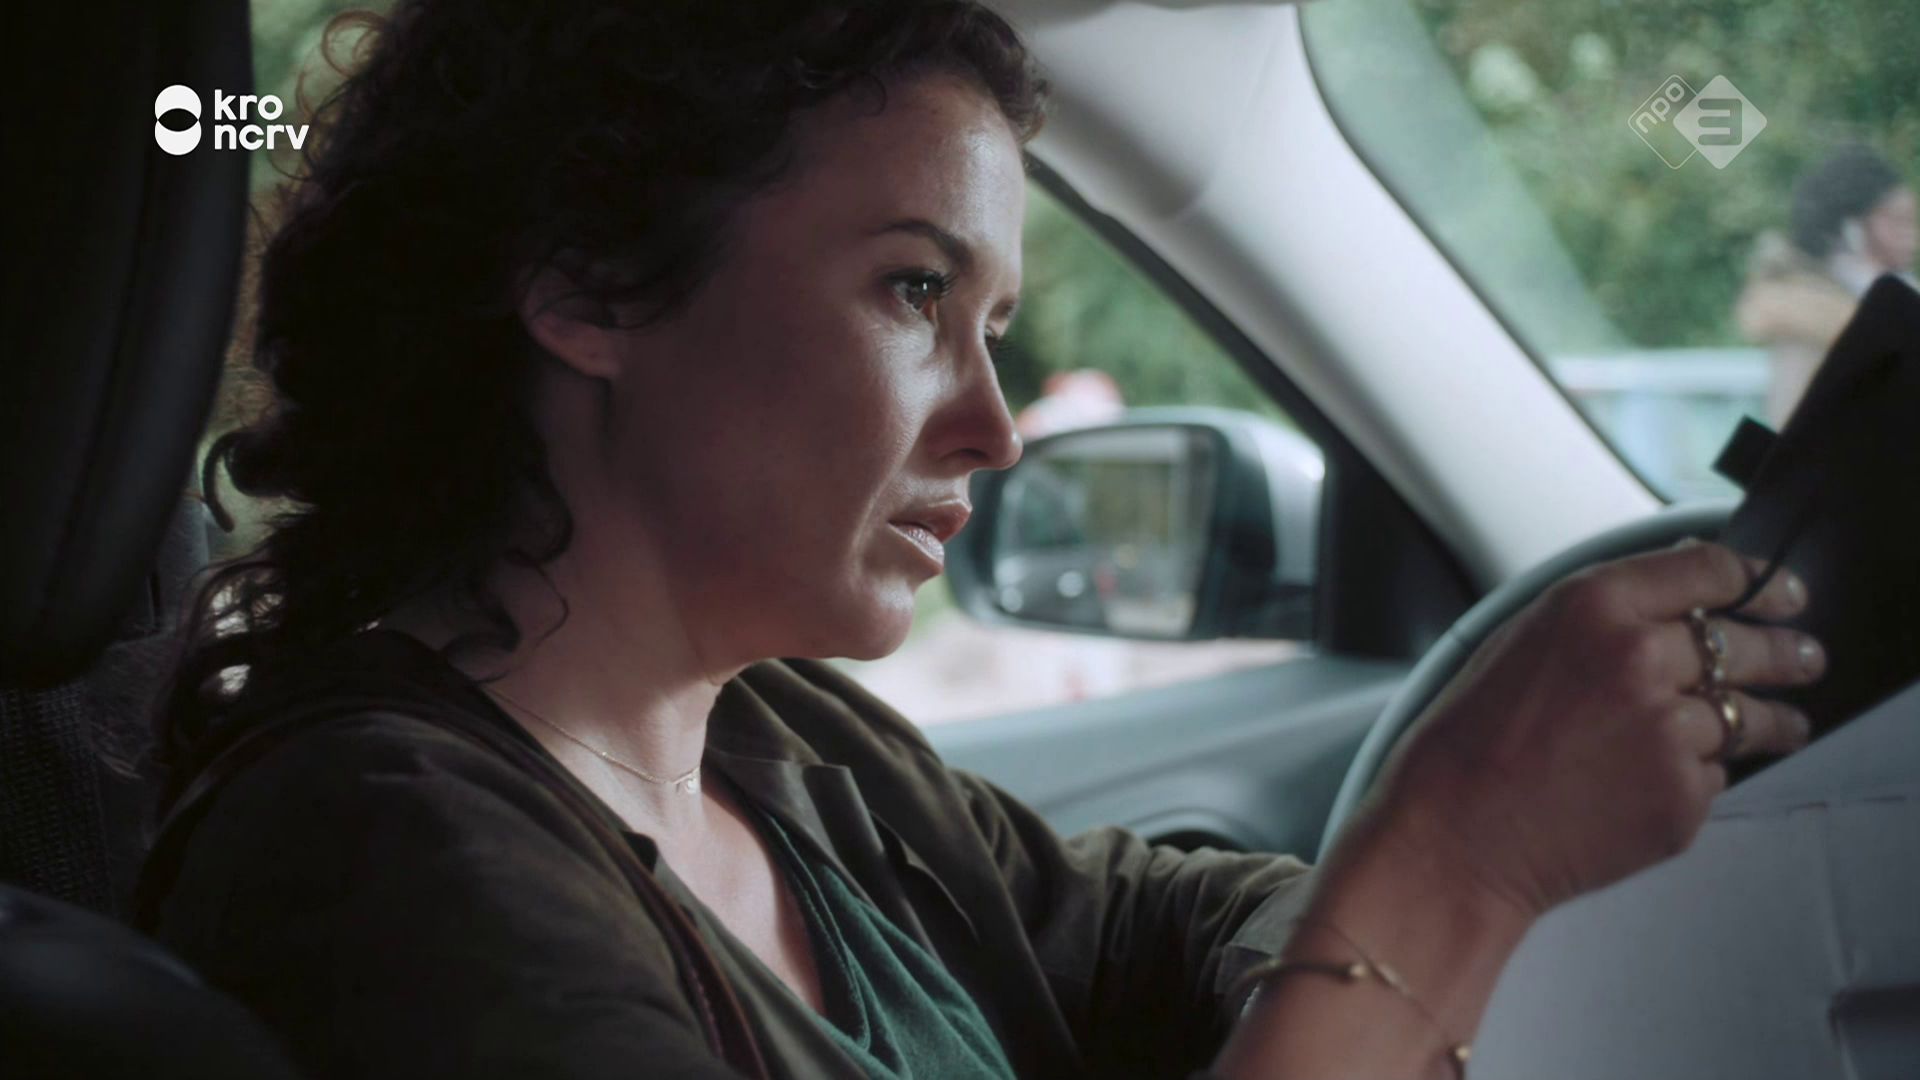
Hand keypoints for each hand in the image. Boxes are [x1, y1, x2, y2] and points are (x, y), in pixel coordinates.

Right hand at [1364, 540, 1824, 920]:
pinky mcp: (1682, 798)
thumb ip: (1600, 612)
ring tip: (1783, 727)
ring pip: (1752, 717)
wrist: (1454, 834)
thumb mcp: (1520, 639)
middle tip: (1802, 658)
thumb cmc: (1469, 741)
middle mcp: (1640, 658)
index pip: (1712, 571)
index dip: (1757, 582)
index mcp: (1593, 605)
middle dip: (1786, 652)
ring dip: (1772, 721)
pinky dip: (1698, 777)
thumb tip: (1674, 595)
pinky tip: (1661, 782)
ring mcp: (1668, 732)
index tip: (1781, 593)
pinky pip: (1716, 776)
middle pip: (1748, 643)